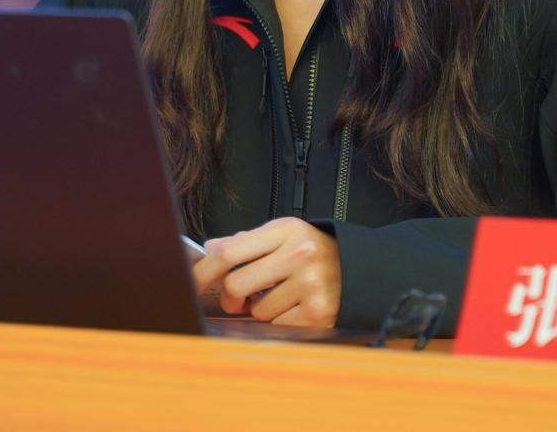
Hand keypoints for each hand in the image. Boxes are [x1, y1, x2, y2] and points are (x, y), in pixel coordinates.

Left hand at [191, 217, 341, 327]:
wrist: (361, 268)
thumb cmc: (315, 250)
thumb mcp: (284, 234)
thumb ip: (246, 241)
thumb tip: (210, 248)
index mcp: (287, 231)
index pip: (230, 252)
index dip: (205, 270)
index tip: (196, 281)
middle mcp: (300, 255)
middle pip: (236, 285)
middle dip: (231, 297)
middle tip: (238, 297)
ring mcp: (310, 286)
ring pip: (256, 310)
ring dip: (260, 308)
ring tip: (280, 296)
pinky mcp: (318, 313)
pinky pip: (276, 325)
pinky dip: (279, 320)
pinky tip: (293, 306)